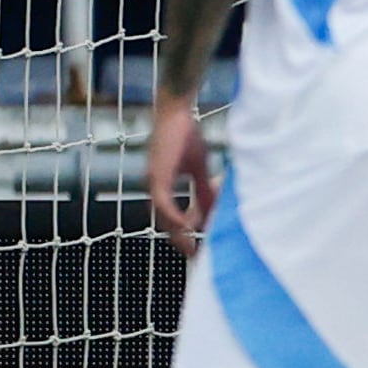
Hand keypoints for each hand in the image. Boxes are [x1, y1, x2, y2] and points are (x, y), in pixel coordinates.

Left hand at [145, 99, 215, 255]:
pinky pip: (165, 203)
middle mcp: (154, 186)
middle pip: (164, 221)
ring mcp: (154, 182)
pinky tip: (186, 226)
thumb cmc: (185, 135)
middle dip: (179, 239)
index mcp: (162, 184)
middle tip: (193, 254)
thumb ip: (203, 189)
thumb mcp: (199, 167)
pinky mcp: (158, 176)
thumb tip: (213, 207)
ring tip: (191, 246)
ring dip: (177, 232)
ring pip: (163, 215)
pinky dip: (175, 216)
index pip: (170, 214)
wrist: (176, 112)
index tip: (196, 243)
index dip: (183, 231)